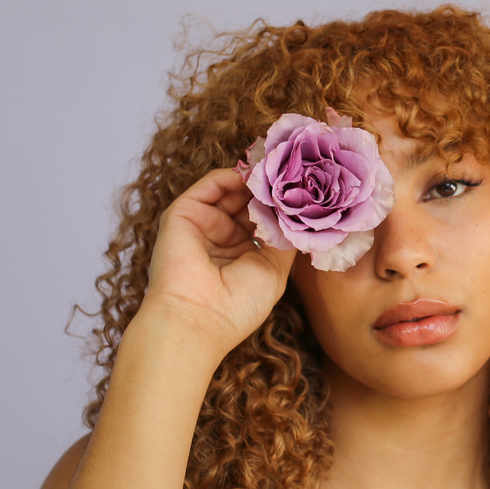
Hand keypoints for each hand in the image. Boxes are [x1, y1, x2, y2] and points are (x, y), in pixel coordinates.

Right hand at [141, 168, 297, 355]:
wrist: (197, 319)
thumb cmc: (238, 305)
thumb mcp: (275, 271)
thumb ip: (285, 238)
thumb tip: (300, 213)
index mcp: (240, 255)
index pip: (263, 221)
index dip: (281, 207)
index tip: (305, 191)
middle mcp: (220, 237)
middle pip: (248, 202)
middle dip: (271, 189)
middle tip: (297, 173)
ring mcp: (202, 224)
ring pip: (232, 190)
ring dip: (256, 179)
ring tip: (281, 169)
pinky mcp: (184, 212)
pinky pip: (211, 185)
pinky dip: (234, 175)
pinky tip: (257, 173)